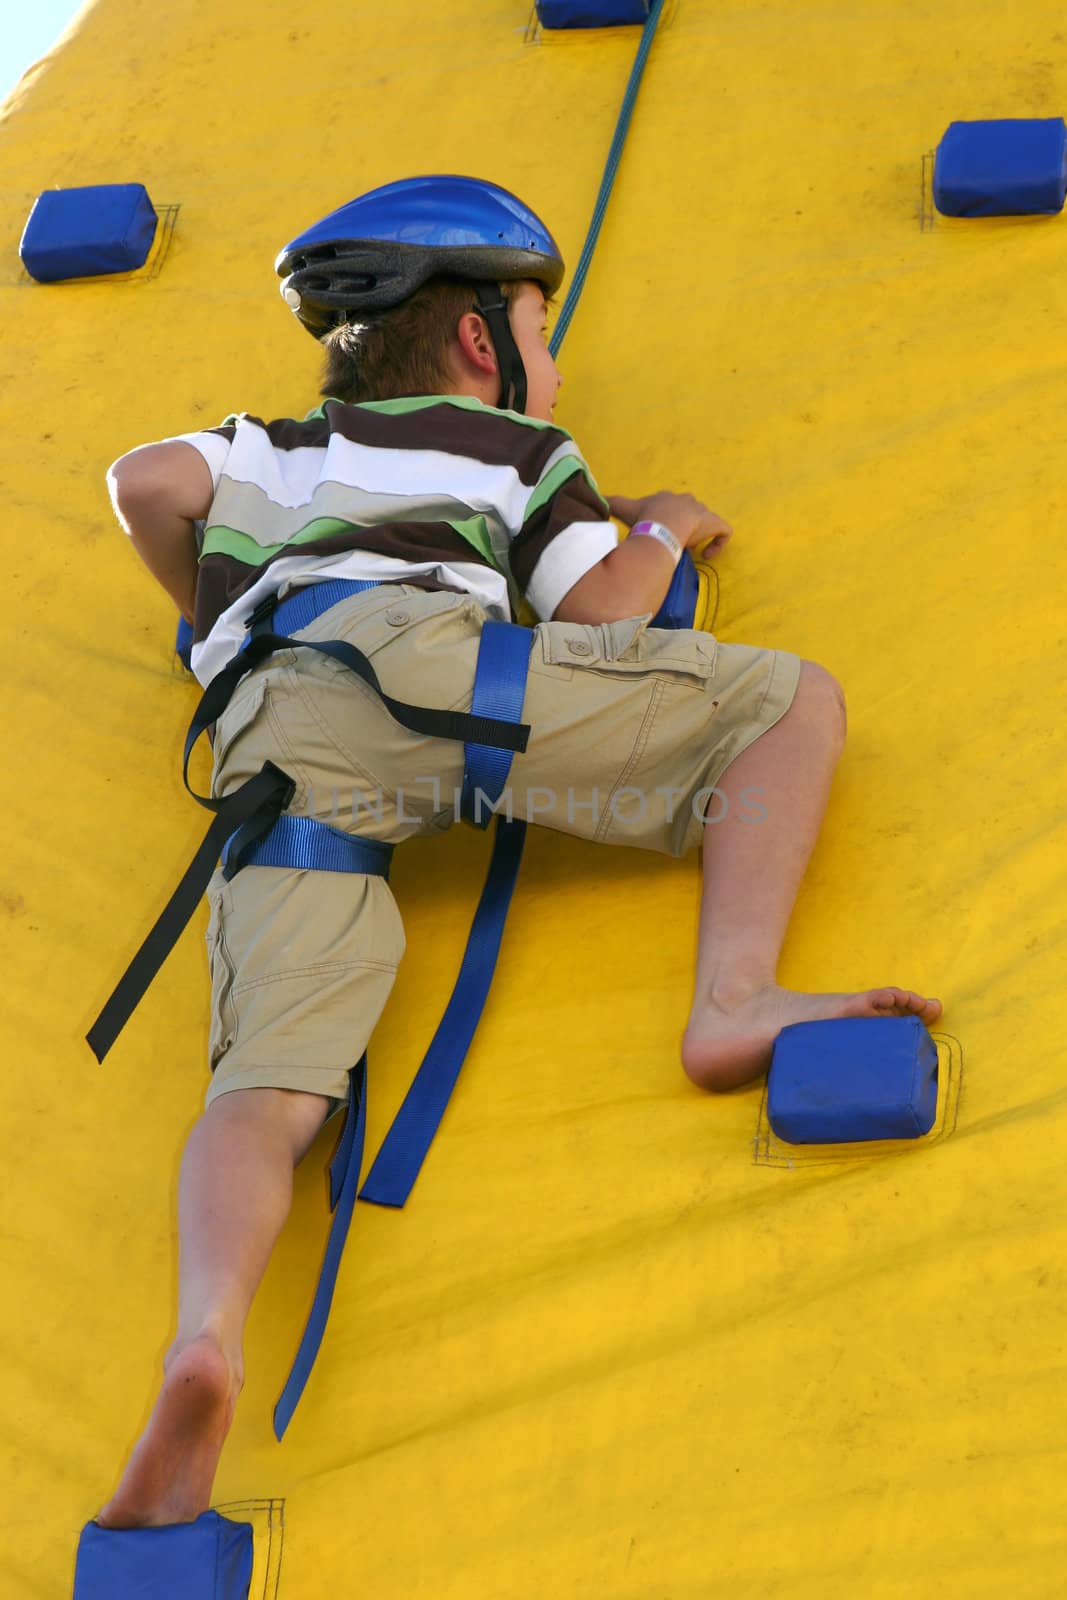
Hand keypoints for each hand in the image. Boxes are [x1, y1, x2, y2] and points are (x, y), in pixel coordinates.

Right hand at [607, 491, 732, 556]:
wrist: (662, 526)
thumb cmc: (644, 519)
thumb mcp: (623, 510)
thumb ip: (609, 504)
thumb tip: (596, 499)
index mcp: (666, 498)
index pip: (669, 506)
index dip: (666, 520)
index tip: (661, 534)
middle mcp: (686, 501)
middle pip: (689, 512)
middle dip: (683, 527)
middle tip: (674, 543)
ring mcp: (702, 512)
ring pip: (705, 521)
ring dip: (698, 535)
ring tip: (689, 549)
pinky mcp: (714, 524)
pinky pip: (724, 532)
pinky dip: (718, 543)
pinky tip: (706, 556)